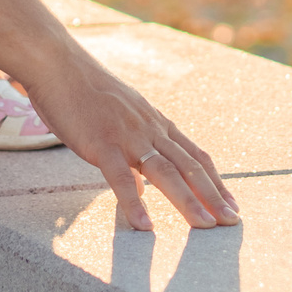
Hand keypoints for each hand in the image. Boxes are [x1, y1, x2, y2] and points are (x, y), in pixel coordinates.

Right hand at [23, 42, 240, 232]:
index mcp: (155, 123)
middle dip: (213, 195)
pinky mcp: (101, 144)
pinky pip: (120, 178)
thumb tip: (139, 186)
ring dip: (188, 201)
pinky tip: (145, 227)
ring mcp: (127, 136)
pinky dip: (134, 203)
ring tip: (205, 227)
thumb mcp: (119, 120)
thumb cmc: (83, 92)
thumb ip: (133, 151)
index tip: (231, 205)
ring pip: (165, 172)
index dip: (215, 181)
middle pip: (189, 166)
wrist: (58, 64)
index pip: (194, 155)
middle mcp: (149, 129)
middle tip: (233, 222)